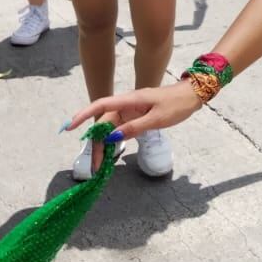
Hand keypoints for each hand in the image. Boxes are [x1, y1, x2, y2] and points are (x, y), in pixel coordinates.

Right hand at [68, 81, 203, 173]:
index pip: (101, 105)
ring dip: (105, 143)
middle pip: (105, 122)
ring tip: (101, 164)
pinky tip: (113, 152)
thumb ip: (135, 128)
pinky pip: (121, 128)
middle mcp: (127, 104)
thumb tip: (113, 137)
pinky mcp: (138, 116)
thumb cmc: (176, 104)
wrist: (192, 95)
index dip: (84, 115)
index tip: (69, 127)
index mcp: (130, 100)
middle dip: (97, 143)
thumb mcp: (157, 119)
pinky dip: (116, 140)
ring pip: (112, 127)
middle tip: (95, 165)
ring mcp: (132, 110)